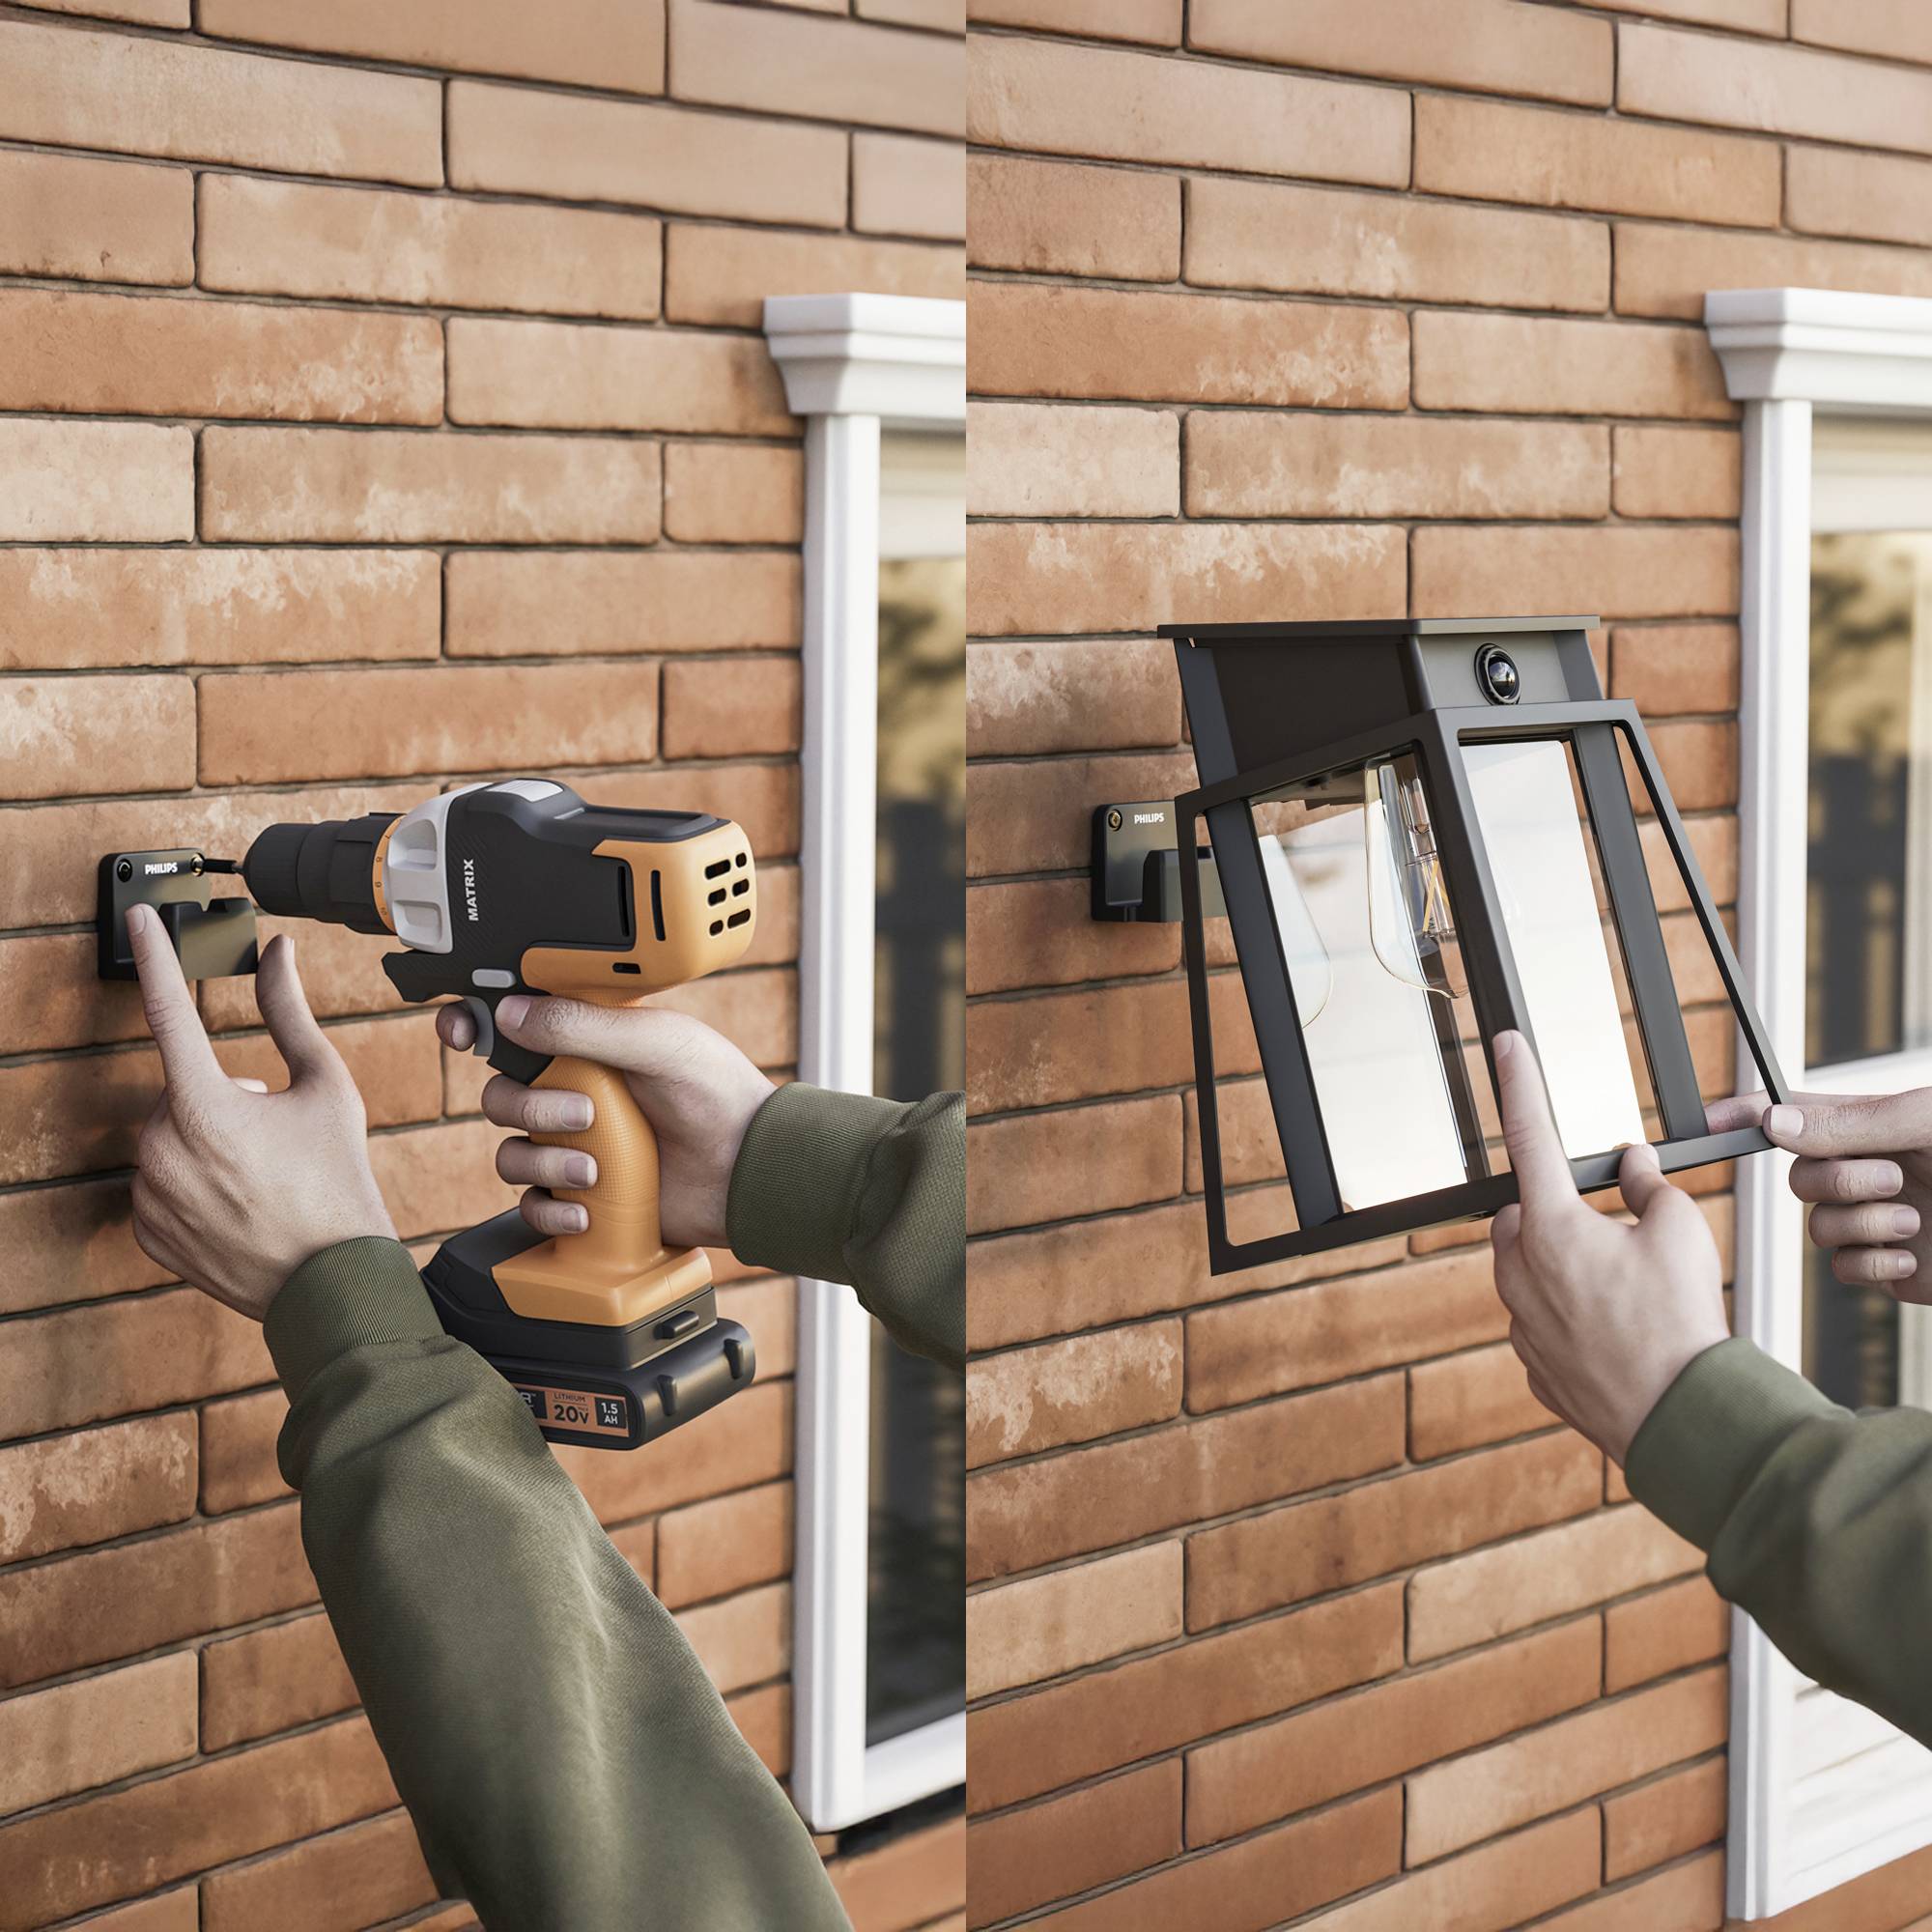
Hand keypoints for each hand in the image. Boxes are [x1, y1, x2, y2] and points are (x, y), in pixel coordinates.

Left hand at [128, 905, 397, 1320]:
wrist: (332, 1281)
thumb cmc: (338, 1184)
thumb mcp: (327, 1087)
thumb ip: (291, 1014)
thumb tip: (277, 955)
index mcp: (205, 1105)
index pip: (169, 1010)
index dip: (154, 956)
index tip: (140, 920)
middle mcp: (163, 1147)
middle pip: (182, 1089)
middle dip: (223, 1097)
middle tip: (274, 1131)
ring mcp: (150, 1193)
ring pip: (169, 1136)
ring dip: (206, 1140)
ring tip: (261, 1173)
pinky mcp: (147, 1230)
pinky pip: (161, 1184)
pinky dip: (194, 1183)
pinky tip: (239, 1200)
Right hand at [436, 997, 773, 1249]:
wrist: (750, 1171)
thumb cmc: (718, 1093)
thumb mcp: (656, 1042)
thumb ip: (584, 1026)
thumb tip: (509, 1012)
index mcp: (588, 1041)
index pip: (514, 1026)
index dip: (476, 1024)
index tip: (462, 1032)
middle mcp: (574, 1089)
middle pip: (501, 1093)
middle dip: (529, 1105)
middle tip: (585, 1114)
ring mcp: (576, 1145)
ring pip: (511, 1151)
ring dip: (543, 1162)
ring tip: (595, 1171)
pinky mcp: (583, 1195)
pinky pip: (532, 1206)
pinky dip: (551, 1211)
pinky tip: (586, 1211)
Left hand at [1491, 1029, 1730, 1464]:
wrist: (1681, 1418)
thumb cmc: (1680, 1323)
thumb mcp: (1681, 1230)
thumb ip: (1652, 1185)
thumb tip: (1633, 1165)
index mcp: (1550, 1225)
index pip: (1528, 1135)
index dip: (1519, 1083)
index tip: (1504, 1047)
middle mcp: (1519, 1270)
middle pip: (1524, 1216)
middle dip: (1558, 1213)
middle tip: (1615, 1238)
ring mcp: (1520, 1321)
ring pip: (1528, 1272)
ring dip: (1563, 1269)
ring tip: (1626, 1297)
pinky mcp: (1533, 1364)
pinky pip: (1544, 1324)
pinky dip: (1573, 1321)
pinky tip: (1617, 1338)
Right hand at [1709, 1088, 1929, 1293]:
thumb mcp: (1923, 1123)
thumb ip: (1849, 1122)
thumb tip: (1772, 1122)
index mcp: (1868, 1128)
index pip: (1792, 1115)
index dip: (1745, 1117)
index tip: (1708, 1124)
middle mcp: (1864, 1174)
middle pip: (1800, 1181)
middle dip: (1840, 1183)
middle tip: (1893, 1179)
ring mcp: (1872, 1221)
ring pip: (1819, 1228)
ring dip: (1864, 1225)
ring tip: (1914, 1220)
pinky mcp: (1887, 1266)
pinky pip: (1845, 1270)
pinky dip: (1874, 1265)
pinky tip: (1912, 1256)